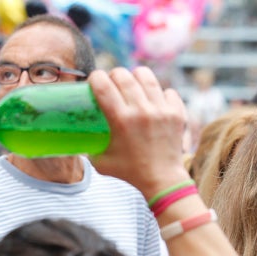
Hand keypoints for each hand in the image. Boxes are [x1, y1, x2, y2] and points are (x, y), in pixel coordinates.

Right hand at [88, 67, 189, 198]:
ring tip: (132, 83)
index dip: (95, 78)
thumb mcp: (101, 162)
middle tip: (111, 82)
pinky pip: (166, 91)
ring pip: (146, 76)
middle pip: (123, 76)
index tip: (94, 80)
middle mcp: (142, 111)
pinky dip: (158, 93)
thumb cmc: (130, 172)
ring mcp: (161, 109)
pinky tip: (153, 101)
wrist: (162, 179)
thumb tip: (80, 136)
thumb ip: (90, 147)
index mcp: (121, 121)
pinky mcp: (176, 112)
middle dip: (113, 75)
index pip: (103, 86)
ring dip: (135, 76)